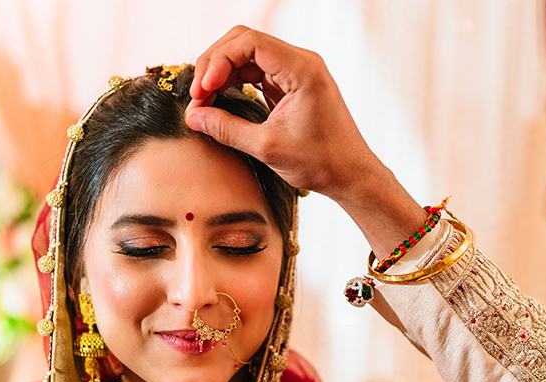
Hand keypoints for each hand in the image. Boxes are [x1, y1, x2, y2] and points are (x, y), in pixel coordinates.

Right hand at [188, 26, 426, 257]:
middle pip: (244, 42)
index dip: (218, 60)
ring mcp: (297, 73)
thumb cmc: (323, 162)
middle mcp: (301, 63)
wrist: (352, 176)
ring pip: (248, 56)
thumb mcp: (268, 147)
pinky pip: (257, 72)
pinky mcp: (293, 86)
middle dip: (215, 64)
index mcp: (302, 68)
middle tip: (196, 95)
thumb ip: (227, 129)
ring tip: (203, 102)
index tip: (203, 90)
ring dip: (222, 74)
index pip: (248, 41)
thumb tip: (193, 117)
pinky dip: (235, 83)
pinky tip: (220, 101)